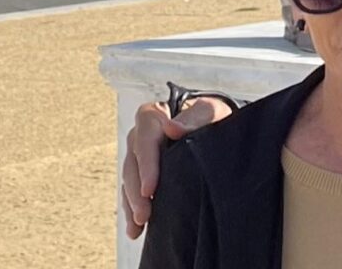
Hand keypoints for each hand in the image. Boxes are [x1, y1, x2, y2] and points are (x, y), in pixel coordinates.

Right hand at [120, 97, 230, 238]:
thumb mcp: (210, 112)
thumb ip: (194, 117)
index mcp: (153, 116)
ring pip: (129, 180)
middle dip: (137, 192)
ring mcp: (138, 156)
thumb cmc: (211, 117)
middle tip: (144, 216)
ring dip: (132, 204)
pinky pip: (132, 191)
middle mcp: (140, 135)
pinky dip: (132, 210)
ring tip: (138, 226)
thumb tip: (171, 128)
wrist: (212, 125)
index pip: (145, 138)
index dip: (146, 165)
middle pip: (132, 163)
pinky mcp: (141, 173)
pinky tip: (135, 229)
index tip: (150, 189)